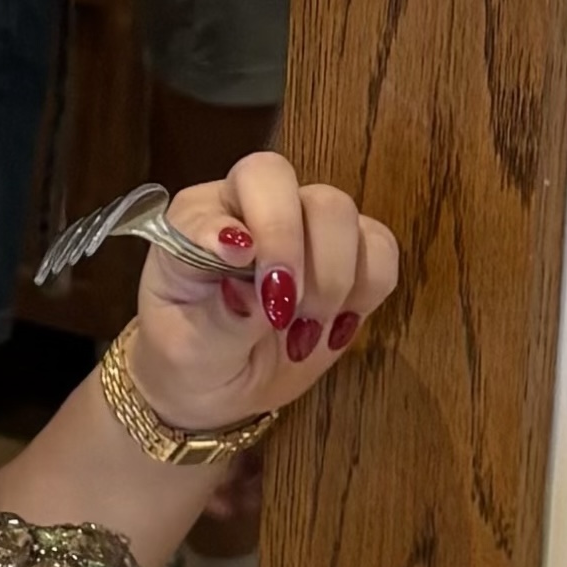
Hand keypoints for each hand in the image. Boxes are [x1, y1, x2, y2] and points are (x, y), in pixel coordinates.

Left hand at [130, 150, 402, 427]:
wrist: (220, 385)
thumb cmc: (191, 357)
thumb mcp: (187, 350)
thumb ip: (217, 320)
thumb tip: (252, 296)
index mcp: (199, 218)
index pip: (228, 191)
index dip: (242, 222)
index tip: (239, 263)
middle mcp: (251, 207)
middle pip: (285, 181)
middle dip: (290, 245)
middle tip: (281, 312)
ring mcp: (304, 226)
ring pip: (339, 212)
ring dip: (331, 279)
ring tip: (301, 336)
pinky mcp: (350, 256)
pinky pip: (380, 251)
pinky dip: (366, 293)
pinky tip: (332, 329)